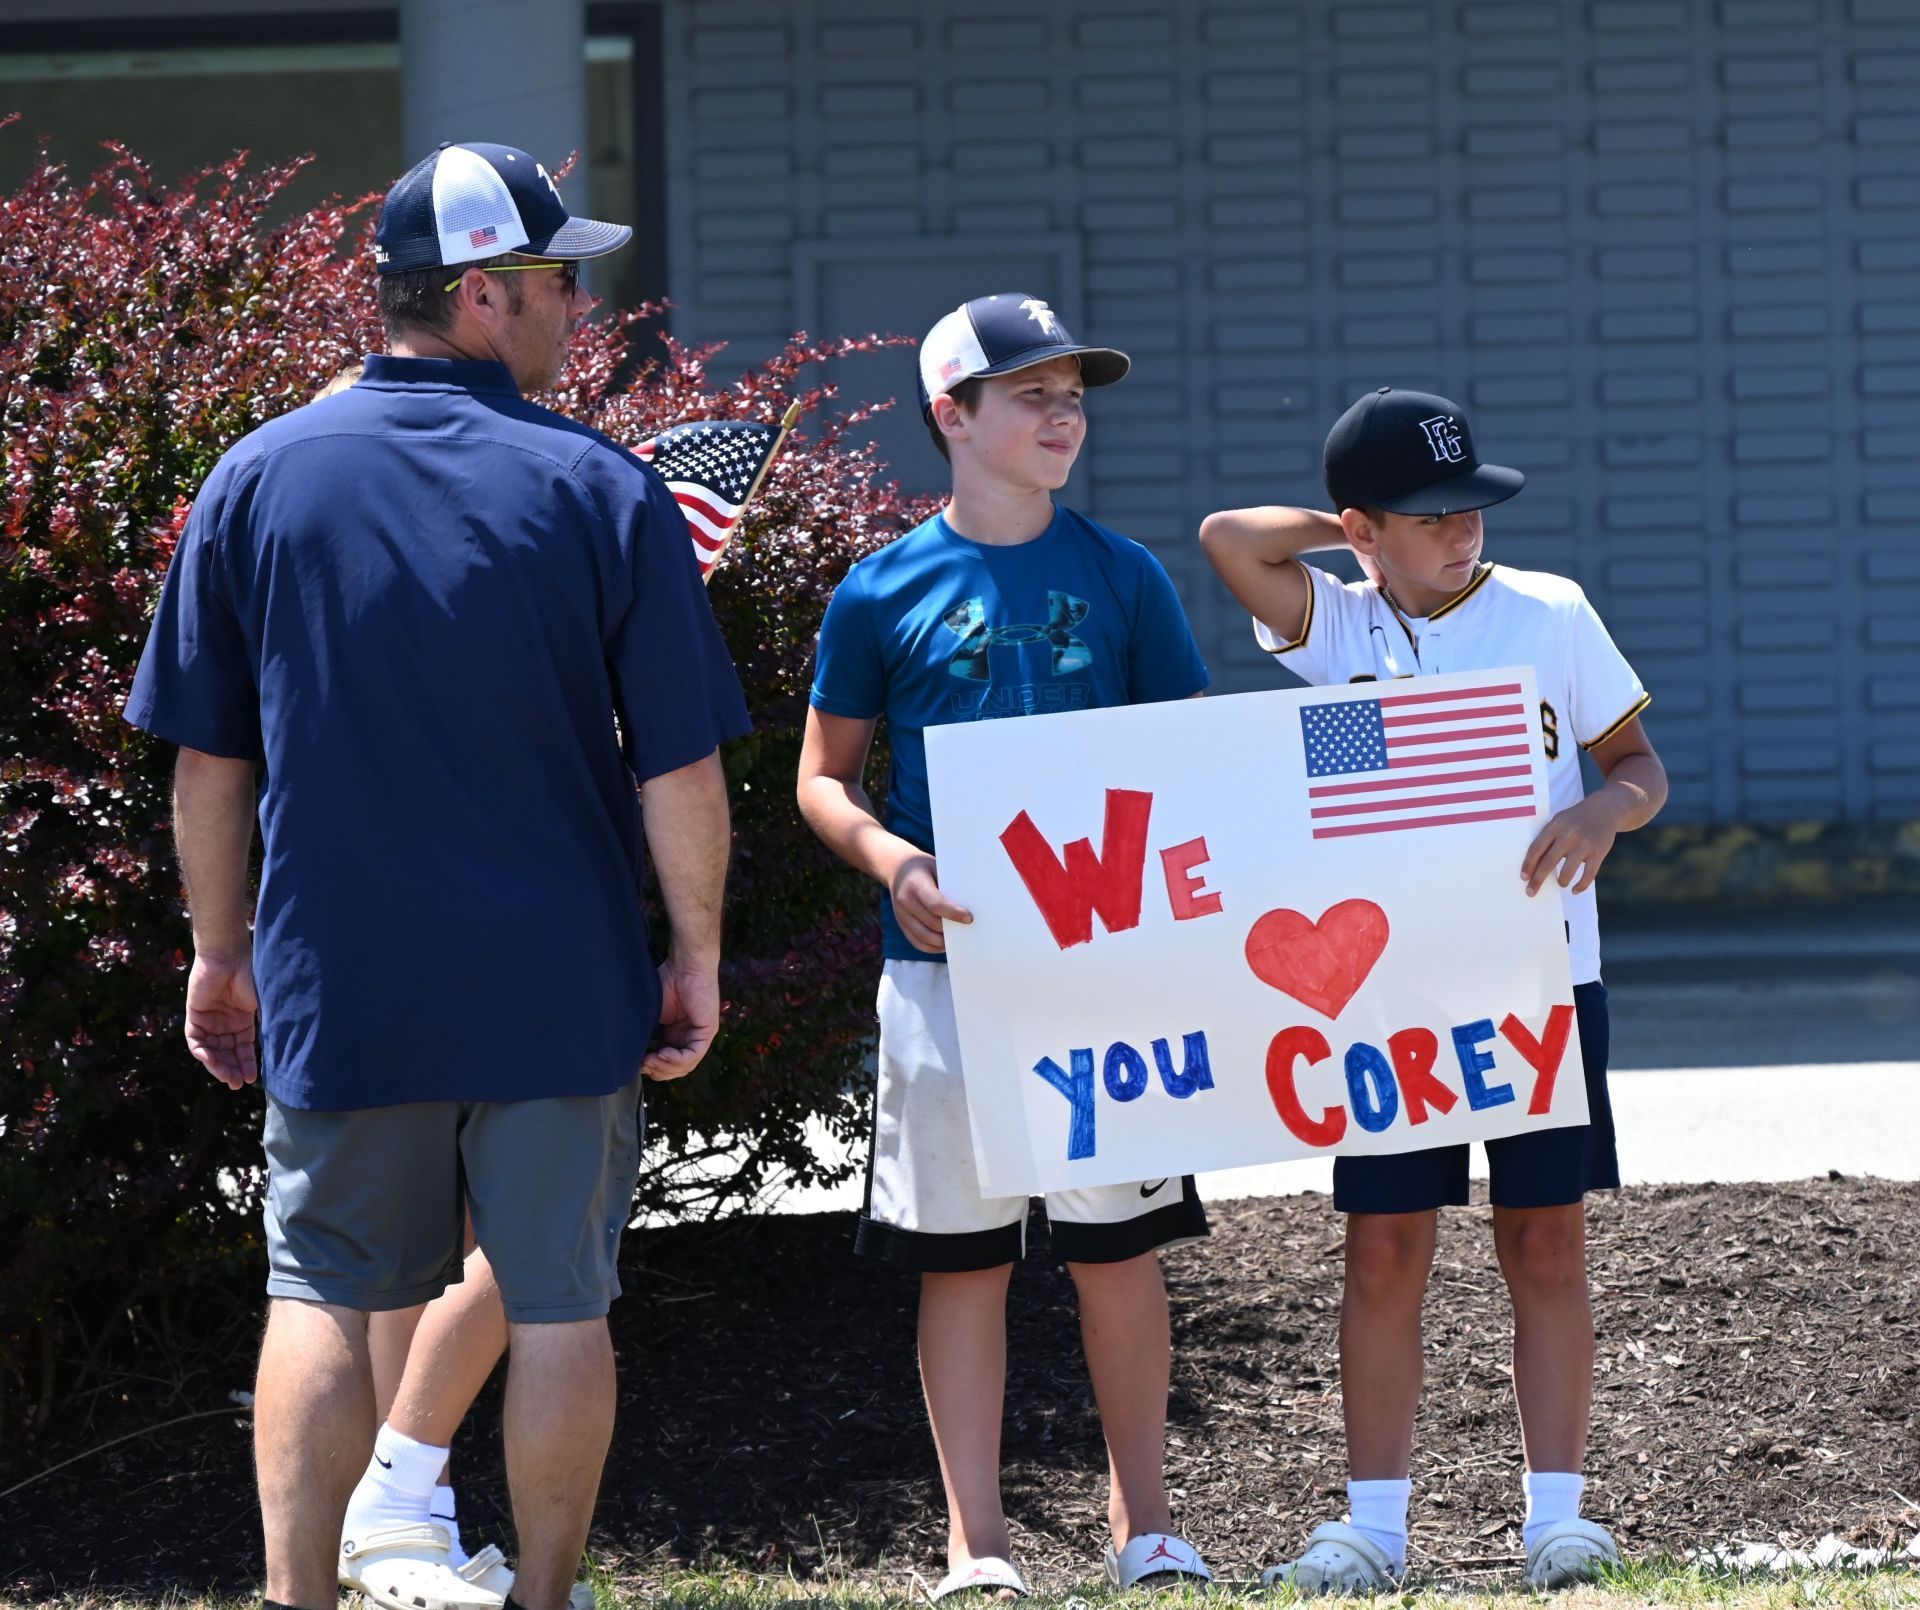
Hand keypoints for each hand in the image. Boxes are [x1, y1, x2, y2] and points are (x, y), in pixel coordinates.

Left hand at [185, 951, 258, 1089]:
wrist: (229, 957)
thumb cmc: (251, 976)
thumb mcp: (263, 1005)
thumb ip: (266, 1025)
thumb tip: (278, 1050)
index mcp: (243, 1020)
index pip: (244, 1048)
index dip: (247, 1064)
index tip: (253, 1079)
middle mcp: (226, 1023)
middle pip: (227, 1053)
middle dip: (232, 1069)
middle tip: (237, 1084)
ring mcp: (210, 1020)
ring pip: (212, 1050)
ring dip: (218, 1065)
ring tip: (227, 1078)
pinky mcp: (195, 1015)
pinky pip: (195, 1040)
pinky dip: (202, 1052)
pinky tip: (211, 1060)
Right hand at [643, 957, 720, 1080]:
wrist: (683, 966)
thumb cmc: (665, 983)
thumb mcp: (650, 1015)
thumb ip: (644, 1034)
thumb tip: (628, 1057)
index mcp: (674, 1036)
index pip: (666, 1064)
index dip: (652, 1068)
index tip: (637, 1063)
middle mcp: (688, 1039)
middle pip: (676, 1069)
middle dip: (658, 1071)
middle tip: (643, 1065)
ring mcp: (699, 1036)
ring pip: (685, 1065)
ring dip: (666, 1066)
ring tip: (650, 1060)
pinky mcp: (707, 1031)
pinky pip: (694, 1054)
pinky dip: (677, 1058)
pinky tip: (663, 1053)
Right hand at [890, 853, 971, 952]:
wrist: (897, 868)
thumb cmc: (923, 867)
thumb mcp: (936, 866)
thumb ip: (949, 883)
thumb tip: (971, 901)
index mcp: (915, 884)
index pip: (935, 904)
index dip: (953, 913)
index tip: (969, 918)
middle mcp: (905, 900)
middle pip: (931, 923)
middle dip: (950, 930)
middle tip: (968, 930)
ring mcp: (901, 914)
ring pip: (923, 936)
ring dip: (942, 942)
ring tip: (957, 940)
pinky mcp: (901, 923)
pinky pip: (916, 941)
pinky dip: (931, 947)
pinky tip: (943, 945)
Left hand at [1521, 794, 1624, 895]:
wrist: (1605, 809)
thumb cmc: (1575, 819)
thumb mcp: (1559, 821)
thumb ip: (1548, 839)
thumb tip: (1534, 865)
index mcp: (1555, 826)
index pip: (1536, 848)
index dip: (1528, 865)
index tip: (1523, 877)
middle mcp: (1568, 835)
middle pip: (1548, 862)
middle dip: (1537, 880)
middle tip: (1531, 892)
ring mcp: (1584, 845)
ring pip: (1567, 871)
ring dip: (1561, 881)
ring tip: (1560, 883)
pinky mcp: (1598, 852)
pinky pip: (1588, 875)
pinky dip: (1580, 886)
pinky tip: (1574, 889)